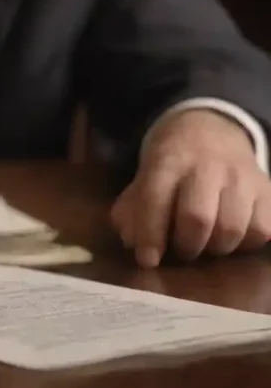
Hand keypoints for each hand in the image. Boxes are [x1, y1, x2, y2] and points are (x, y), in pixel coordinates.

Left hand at [111, 109, 270, 267]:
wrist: (211, 127)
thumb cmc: (172, 162)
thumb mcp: (144, 175)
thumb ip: (132, 208)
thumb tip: (131, 241)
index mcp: (168, 161)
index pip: (156, 200)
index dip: (151, 235)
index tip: (148, 260)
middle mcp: (207, 167)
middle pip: (198, 218)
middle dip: (186, 246)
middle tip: (181, 251)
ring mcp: (242, 177)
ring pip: (233, 228)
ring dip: (216, 249)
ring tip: (205, 245)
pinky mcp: (267, 189)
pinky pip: (262, 230)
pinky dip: (245, 244)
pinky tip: (232, 238)